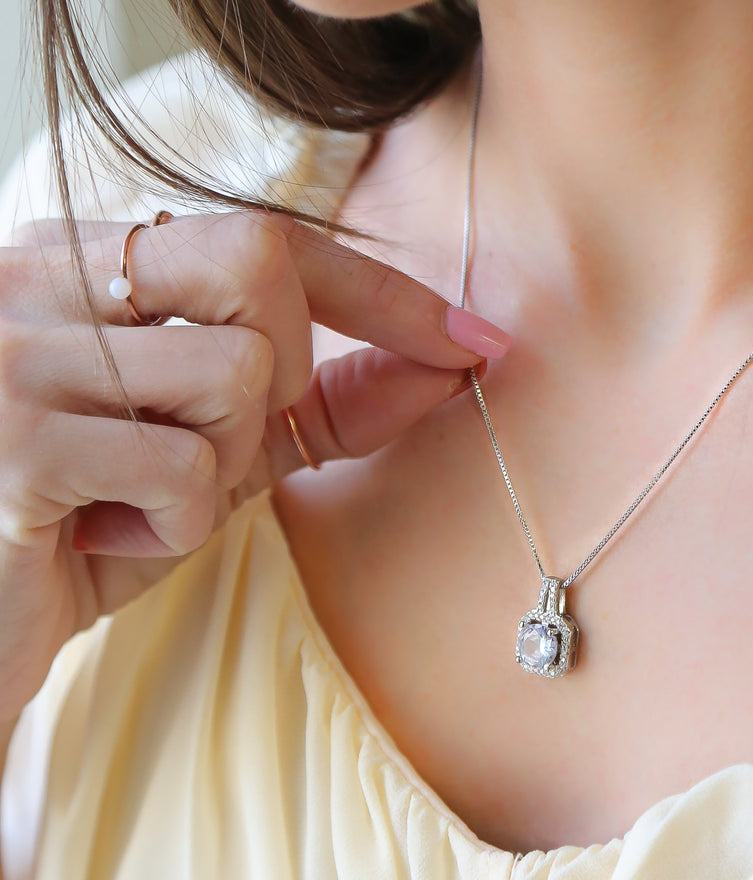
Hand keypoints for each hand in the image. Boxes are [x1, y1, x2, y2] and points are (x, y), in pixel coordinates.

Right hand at [0, 210, 511, 722]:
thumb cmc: (92, 526)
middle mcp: (39, 280)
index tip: (473, 339)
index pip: (265, 238)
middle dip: (287, 370)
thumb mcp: (214, 453)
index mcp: (83, 264)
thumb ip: (320, 404)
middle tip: (218, 439)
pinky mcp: (17, 441)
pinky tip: (101, 534)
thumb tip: (447, 368)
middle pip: (258, 266)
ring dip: (222, 464)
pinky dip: (174, 525)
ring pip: (238, 374)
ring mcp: (19, 355)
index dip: (384, 292)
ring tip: (138, 497)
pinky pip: (186, 469)